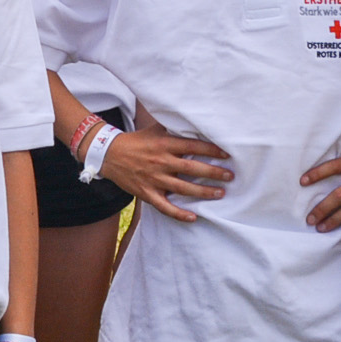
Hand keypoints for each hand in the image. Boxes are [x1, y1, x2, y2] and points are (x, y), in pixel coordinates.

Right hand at [102, 127, 234, 221]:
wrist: (109, 153)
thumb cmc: (137, 141)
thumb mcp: (155, 129)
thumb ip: (174, 129)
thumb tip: (195, 124)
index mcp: (164, 144)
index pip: (193, 147)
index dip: (211, 151)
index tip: (226, 155)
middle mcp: (161, 162)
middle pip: (192, 168)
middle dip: (213, 173)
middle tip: (230, 176)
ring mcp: (154, 179)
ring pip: (183, 188)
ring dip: (203, 192)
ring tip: (220, 193)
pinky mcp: (147, 193)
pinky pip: (165, 207)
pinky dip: (179, 213)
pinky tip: (193, 217)